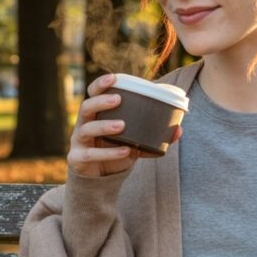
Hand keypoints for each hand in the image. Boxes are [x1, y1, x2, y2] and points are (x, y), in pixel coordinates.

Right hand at [68, 73, 183, 178]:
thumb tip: (179, 130)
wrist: (100, 178)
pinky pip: (90, 154)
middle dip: (101, 102)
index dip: (100, 84)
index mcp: (95, 114)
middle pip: (86, 107)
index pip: (92, 93)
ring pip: (86, 129)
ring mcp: (78, 142)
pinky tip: (125, 151)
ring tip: (122, 125)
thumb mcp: (134, 141)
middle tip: (119, 100)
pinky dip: (108, 153)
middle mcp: (83, 124)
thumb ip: (152, 135)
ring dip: (104, 126)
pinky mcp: (77, 159)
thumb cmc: (116, 151)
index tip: (114, 77)